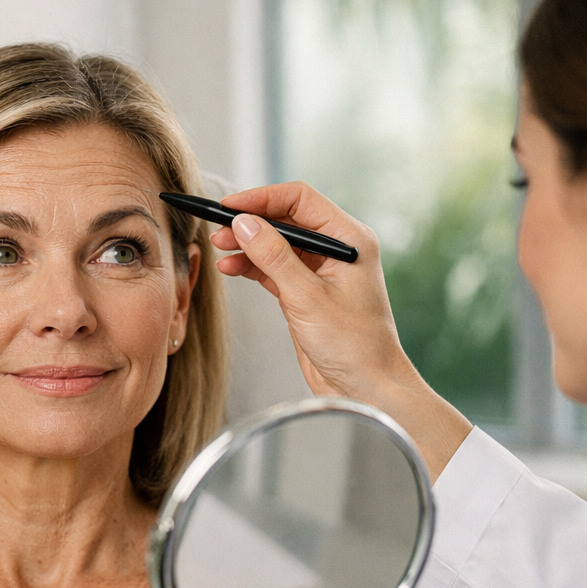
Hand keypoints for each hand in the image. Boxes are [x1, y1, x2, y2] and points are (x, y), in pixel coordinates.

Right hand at [214, 182, 472, 479]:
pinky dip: (253, 266)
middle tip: (219, 230)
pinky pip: (276, 268)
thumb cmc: (354, 346)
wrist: (367, 389)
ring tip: (221, 250)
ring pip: (278, 244)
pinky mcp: (308, 293)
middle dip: (252, 222)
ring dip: (249, 245)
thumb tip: (245, 223)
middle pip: (287, 218)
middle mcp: (338, 250)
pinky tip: (232, 268)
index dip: (262, 199)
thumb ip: (274, 257)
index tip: (229, 206)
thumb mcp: (307, 298)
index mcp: (349, 240)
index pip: (300, 200)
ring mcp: (322, 271)